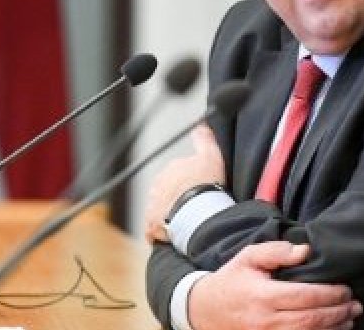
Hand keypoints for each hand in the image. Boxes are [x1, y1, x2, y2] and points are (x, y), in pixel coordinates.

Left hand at [144, 124, 225, 242]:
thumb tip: (201, 126)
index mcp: (170, 170)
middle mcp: (158, 186)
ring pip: (161, 211)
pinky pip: (155, 230)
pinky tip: (175, 236)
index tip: (198, 191)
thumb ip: (204, 139)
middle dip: (177, 199)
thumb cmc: (206, 185)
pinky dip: (163, 233)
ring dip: (170, 216)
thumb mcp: (211, 155)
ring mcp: (153, 206)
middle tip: (194, 208)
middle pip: (167, 193)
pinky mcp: (152, 225)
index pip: (176, 175)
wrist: (198, 212)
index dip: (188, 183)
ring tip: (186, 223)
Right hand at [188, 242, 361, 329]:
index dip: (330, 295)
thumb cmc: (232, 280)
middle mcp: (266, 321)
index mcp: (263, 295)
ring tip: (349, 320)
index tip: (346, 289)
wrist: (205, 310)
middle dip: (338, 313)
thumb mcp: (249, 257)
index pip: (305, 297)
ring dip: (334, 329)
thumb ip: (277, 251)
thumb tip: (306, 250)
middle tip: (355, 305)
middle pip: (311, 320)